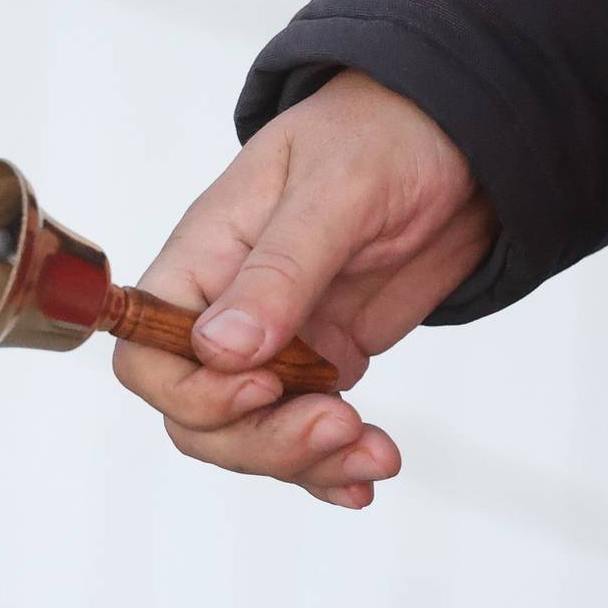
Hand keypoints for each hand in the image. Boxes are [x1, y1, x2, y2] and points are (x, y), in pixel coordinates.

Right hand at [112, 70, 496, 508]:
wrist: (460, 140)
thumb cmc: (382, 135)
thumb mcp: (333, 189)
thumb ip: (278, 271)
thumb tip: (220, 348)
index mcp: (202, 260)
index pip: (146, 354)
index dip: (190, 392)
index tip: (264, 384)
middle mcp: (224, 311)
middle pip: (195, 416)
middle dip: (260, 440)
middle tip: (338, 424)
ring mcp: (275, 345)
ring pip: (250, 438)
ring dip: (306, 460)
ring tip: (373, 452)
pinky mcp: (324, 365)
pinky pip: (306, 433)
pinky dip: (334, 468)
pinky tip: (368, 472)